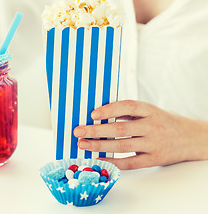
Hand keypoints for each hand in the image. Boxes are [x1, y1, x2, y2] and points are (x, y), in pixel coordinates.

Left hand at [74, 100, 207, 169]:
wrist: (191, 138)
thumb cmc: (163, 121)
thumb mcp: (150, 111)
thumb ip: (128, 112)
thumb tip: (98, 114)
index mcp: (150, 110)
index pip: (128, 107)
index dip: (109, 110)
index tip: (92, 114)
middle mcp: (152, 126)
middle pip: (120, 129)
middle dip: (96, 131)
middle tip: (78, 131)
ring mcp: (153, 144)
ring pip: (122, 146)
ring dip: (100, 146)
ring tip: (83, 144)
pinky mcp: (153, 159)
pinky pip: (130, 163)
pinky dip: (113, 161)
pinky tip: (99, 159)